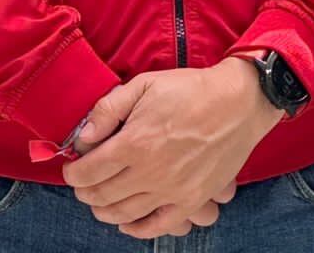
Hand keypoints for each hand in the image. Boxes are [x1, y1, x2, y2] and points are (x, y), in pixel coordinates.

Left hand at [63, 57, 282, 238]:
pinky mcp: (192, 199)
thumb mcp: (145, 84)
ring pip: (123, 214)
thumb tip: (84, 137)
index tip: (73, 168)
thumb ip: (108, 109)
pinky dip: (136, 229)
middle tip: (84, 183)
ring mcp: (172, 190)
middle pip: (101, 195)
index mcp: (135, 142)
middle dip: (85, 191)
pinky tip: (127, 222)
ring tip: (101, 200)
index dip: (73, 172)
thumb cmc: (192, 90)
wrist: (240, 102)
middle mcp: (150, 172)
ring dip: (104, 210)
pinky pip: (157, 226)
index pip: (88, 171)